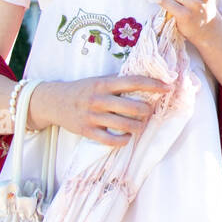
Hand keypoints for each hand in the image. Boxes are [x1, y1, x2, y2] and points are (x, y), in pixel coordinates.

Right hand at [33, 76, 170, 146]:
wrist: (53, 101)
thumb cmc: (81, 89)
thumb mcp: (98, 80)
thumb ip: (118, 82)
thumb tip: (146, 82)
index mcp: (103, 83)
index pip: (133, 82)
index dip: (153, 84)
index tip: (168, 86)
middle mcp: (99, 99)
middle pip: (132, 107)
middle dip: (146, 110)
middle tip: (149, 111)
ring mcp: (93, 116)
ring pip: (124, 125)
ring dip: (138, 127)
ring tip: (141, 125)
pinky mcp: (87, 131)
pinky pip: (110, 140)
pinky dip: (123, 141)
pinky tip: (127, 138)